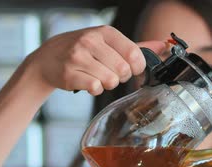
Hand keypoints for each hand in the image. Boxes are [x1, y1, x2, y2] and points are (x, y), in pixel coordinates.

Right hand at [26, 25, 166, 95]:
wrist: (48, 58)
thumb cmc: (81, 50)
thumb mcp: (107, 42)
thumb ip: (136, 47)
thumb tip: (163, 46)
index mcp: (105, 32)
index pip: (134, 54)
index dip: (136, 67)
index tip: (130, 69)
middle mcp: (91, 41)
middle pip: (123, 70)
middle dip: (121, 77)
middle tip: (111, 74)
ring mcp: (78, 57)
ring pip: (110, 81)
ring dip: (107, 84)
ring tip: (97, 77)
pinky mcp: (70, 74)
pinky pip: (95, 88)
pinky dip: (95, 89)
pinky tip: (88, 82)